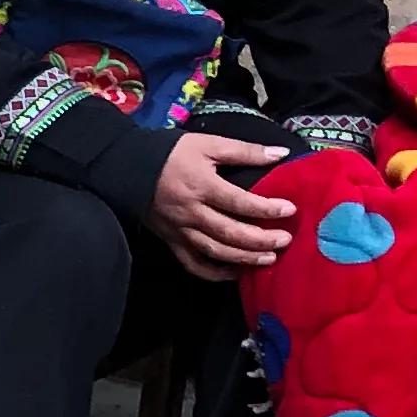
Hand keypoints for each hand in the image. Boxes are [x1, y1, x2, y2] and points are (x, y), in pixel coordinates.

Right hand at [150, 130, 295, 278]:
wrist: (128, 167)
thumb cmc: (171, 153)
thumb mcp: (208, 144)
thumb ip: (245, 151)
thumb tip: (280, 153)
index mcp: (202, 186)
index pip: (239, 202)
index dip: (266, 208)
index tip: (289, 210)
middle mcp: (192, 213)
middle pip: (230, 232)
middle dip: (260, 239)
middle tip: (284, 241)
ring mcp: (180, 230)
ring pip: (215, 251)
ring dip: (243, 258)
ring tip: (268, 259)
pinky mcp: (172, 241)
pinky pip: (193, 264)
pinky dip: (215, 273)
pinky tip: (235, 272)